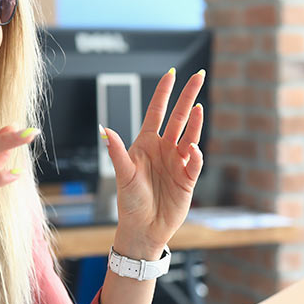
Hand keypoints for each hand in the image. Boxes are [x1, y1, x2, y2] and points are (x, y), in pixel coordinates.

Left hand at [105, 69, 204, 258]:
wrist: (144, 229)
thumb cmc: (130, 202)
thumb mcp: (123, 176)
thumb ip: (117, 152)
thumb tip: (105, 130)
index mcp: (146, 144)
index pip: (157, 111)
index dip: (164, 92)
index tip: (173, 73)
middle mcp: (164, 149)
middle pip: (178, 117)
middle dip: (188, 96)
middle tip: (198, 76)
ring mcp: (177, 162)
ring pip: (190, 135)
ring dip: (195, 122)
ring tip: (198, 108)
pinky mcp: (188, 178)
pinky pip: (195, 162)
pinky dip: (196, 155)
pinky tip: (192, 149)